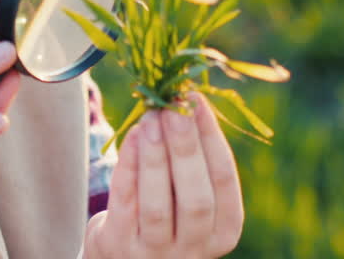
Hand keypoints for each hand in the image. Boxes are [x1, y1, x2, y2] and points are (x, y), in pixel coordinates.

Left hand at [83, 93, 243, 258]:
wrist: (124, 252)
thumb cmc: (165, 210)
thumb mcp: (186, 192)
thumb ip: (192, 156)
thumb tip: (187, 99)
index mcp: (223, 231)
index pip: (224, 181)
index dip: (211, 138)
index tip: (197, 100)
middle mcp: (194, 249)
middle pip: (196, 199)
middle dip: (186, 149)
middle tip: (176, 109)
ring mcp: (156, 253)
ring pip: (158, 206)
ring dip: (156, 157)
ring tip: (152, 117)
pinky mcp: (119, 246)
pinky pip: (125, 203)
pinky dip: (128, 166)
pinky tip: (132, 135)